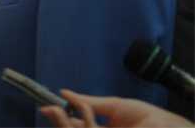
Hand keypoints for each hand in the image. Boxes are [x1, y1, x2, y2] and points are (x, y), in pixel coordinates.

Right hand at [40, 89, 193, 127]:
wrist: (171, 127)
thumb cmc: (150, 118)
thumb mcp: (115, 106)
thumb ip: (89, 101)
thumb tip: (64, 93)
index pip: (76, 127)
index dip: (60, 118)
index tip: (46, 107)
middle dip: (60, 122)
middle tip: (47, 108)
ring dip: (67, 123)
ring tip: (58, 109)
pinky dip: (84, 123)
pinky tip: (82, 111)